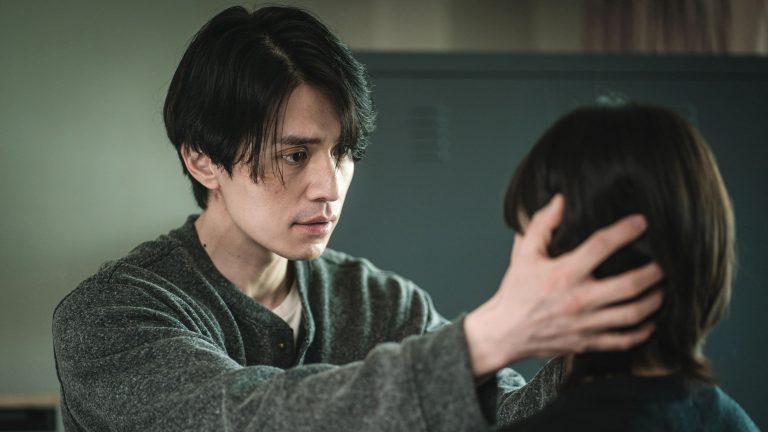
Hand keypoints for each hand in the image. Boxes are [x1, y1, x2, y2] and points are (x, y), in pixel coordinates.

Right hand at [464, 194, 663, 376]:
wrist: (505, 332)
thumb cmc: (516, 291)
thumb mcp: (524, 253)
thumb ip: (542, 224)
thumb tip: (561, 200)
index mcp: (564, 273)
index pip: (601, 246)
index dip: (625, 231)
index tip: (642, 222)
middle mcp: (578, 299)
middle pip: (629, 285)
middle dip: (654, 272)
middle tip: (666, 262)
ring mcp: (585, 323)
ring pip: (633, 313)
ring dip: (654, 300)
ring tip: (663, 288)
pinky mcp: (588, 342)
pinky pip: (624, 340)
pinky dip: (643, 331)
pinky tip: (650, 320)